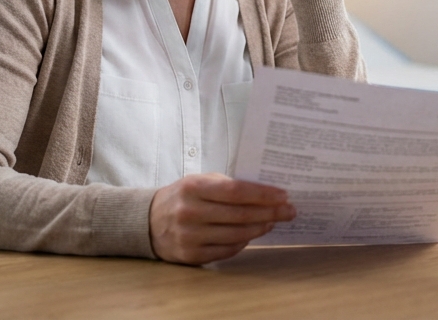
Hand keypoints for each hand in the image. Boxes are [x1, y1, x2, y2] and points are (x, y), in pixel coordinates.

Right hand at [148, 174, 294, 264]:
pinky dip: (243, 242)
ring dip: (260, 228)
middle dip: (270, 212)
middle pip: (240, 214)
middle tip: (289, 211)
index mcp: (193, 188)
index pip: (236, 191)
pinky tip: (253, 234)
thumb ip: (227, 185)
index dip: (262, 194)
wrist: (148, 221)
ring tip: (273, 221)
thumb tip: (265, 192)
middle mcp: (190, 212)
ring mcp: (189, 236)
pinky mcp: (190, 255)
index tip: (283, 195)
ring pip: (236, 234)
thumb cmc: (183, 197)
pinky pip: (226, 250)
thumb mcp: (199, 182)